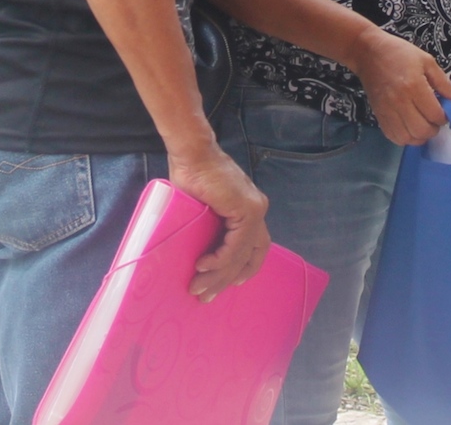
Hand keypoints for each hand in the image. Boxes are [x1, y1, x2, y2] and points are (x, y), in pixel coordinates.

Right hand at [164, 140, 270, 300]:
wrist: (192, 154)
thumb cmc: (192, 176)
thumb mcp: (204, 209)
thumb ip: (209, 227)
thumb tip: (198, 251)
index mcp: (250, 209)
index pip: (254, 246)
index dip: (244, 268)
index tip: (228, 284)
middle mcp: (258, 210)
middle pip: (251, 255)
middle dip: (228, 279)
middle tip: (206, 296)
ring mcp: (255, 210)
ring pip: (241, 254)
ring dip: (218, 275)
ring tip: (197, 288)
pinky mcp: (246, 210)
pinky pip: (235, 246)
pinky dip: (219, 260)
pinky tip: (202, 266)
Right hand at [347, 27, 450, 145]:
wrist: (368, 52)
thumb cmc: (400, 53)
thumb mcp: (426, 61)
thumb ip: (443, 82)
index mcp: (414, 86)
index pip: (434, 114)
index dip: (444, 118)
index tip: (445, 112)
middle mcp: (400, 102)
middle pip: (422, 130)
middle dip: (434, 129)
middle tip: (435, 120)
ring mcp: (387, 110)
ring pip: (407, 138)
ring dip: (419, 137)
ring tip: (423, 126)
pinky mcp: (378, 115)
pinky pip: (393, 137)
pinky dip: (405, 138)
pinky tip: (410, 128)